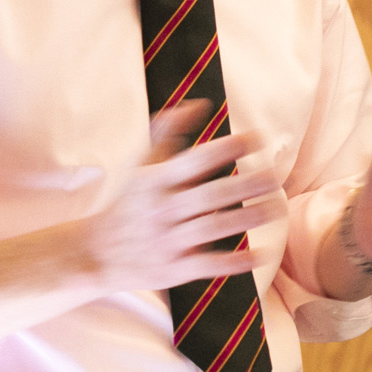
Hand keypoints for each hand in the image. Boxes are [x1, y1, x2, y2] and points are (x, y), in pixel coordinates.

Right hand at [74, 100, 283, 294]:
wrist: (95, 252)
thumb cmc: (128, 202)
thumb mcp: (141, 165)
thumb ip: (168, 131)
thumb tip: (201, 103)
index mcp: (154, 181)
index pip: (194, 160)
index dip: (225, 148)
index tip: (255, 138)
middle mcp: (162, 209)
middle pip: (210, 195)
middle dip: (245, 185)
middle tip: (276, 175)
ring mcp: (168, 240)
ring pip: (213, 228)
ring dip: (247, 218)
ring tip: (276, 206)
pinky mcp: (174, 269)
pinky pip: (208, 265)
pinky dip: (235, 262)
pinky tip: (262, 255)